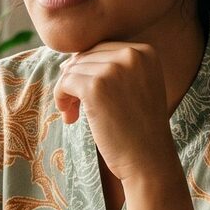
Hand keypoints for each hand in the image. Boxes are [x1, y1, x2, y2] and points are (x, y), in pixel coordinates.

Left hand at [55, 42, 180, 187]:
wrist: (148, 159)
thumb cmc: (139, 128)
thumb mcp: (136, 87)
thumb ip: (113, 69)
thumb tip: (68, 61)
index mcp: (145, 52)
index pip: (101, 50)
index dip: (89, 72)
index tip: (87, 96)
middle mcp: (131, 55)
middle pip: (85, 58)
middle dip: (76, 81)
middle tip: (76, 108)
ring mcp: (113, 69)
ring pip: (72, 70)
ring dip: (67, 92)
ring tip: (73, 114)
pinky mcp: (95, 86)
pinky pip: (64, 83)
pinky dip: (61, 98)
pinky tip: (69, 116)